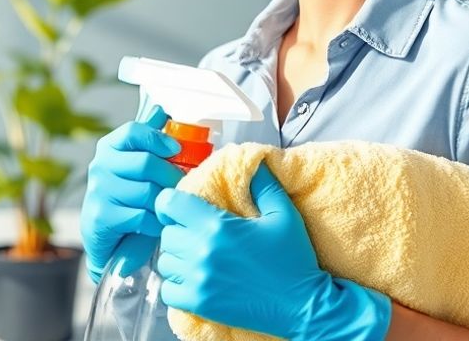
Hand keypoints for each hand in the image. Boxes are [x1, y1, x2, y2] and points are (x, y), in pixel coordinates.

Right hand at [80, 104, 183, 283]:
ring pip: (146, 192)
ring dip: (163, 202)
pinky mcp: (100, 217)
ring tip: (169, 206)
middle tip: (182, 186)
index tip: (176, 149)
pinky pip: (141, 216)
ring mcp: (98, 191)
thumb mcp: (137, 166)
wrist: (107, 238)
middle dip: (170, 176)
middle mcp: (99, 166)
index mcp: (109, 147)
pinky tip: (155, 224)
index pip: (133, 131)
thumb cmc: (128, 197)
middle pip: (145, 163)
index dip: (158, 138)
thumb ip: (148, 139)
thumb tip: (160, 109)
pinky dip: (155, 222)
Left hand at [155, 160, 391, 340]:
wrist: (303, 305)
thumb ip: (264, 186)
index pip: (169, 203)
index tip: (179, 208)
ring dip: (176, 258)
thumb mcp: (284, 215)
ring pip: (165, 262)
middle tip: (195, 234)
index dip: (170, 202)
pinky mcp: (199, 304)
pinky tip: (193, 280)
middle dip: (178, 231)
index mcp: (218, 225)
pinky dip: (175, 286)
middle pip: (166, 233)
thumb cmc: (294, 261)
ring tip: (195, 257)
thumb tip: (254, 164)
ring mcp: (198, 280)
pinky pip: (168, 292)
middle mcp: (202, 251)